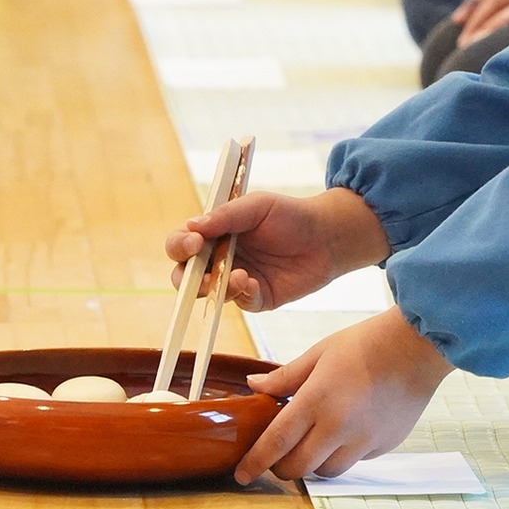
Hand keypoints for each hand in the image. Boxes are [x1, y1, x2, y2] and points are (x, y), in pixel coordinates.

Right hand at [165, 187, 391, 312]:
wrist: (328, 237)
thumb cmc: (291, 215)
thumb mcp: (257, 206)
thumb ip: (225, 216)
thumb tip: (192, 226)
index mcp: (215, 233)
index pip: (182, 243)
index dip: (180, 245)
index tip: (194, 243)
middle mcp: (219, 258)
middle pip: (184, 275)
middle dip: (186, 277)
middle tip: (203, 273)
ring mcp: (236, 280)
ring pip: (208, 294)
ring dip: (215, 287)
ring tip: (238, 276)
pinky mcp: (257, 298)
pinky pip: (240, 303)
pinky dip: (243, 294)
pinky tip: (253, 283)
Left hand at [235, 306, 452, 483]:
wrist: (417, 347)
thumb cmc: (364, 344)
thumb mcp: (319, 352)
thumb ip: (284, 376)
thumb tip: (253, 386)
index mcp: (316, 400)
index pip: (276, 442)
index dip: (255, 462)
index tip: (241, 474)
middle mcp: (339, 427)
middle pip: (298, 467)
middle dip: (281, 467)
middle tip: (277, 456)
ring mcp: (364, 441)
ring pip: (326, 472)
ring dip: (313, 463)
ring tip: (312, 442)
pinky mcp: (383, 446)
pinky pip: (354, 461)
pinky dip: (341, 454)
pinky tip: (345, 431)